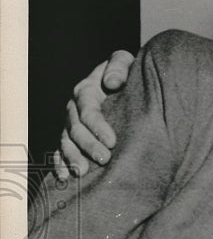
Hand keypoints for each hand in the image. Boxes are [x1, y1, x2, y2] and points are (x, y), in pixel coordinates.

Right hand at [54, 50, 134, 178]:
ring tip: (82, 172)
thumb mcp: (124, 61)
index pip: (88, 111)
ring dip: (72, 158)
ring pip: (66, 142)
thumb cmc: (125, 71)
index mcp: (86, 90)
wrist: (122, 79)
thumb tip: (112, 82)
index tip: (113, 142)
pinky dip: (60, 164)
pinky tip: (64, 177)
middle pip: (76, 130)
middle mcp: (74, 108)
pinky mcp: (71, 136)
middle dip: (89, 146)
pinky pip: (60, 150)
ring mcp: (70, 123)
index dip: (98, 127)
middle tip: (105, 160)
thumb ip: (119, 67)